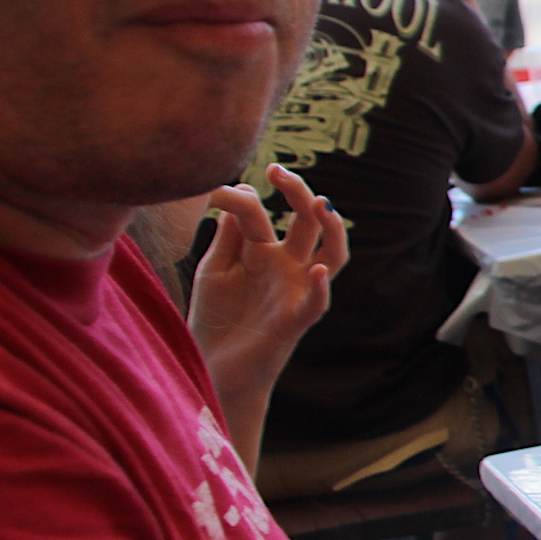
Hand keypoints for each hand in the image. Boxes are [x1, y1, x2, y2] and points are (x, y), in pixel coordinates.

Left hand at [189, 167, 347, 375]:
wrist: (212, 369)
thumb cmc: (215, 319)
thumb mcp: (215, 269)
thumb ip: (228, 234)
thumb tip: (243, 188)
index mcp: (264, 252)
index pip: (260, 213)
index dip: (237, 197)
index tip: (208, 189)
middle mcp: (287, 267)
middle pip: (307, 222)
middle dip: (297, 192)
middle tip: (277, 170)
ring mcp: (295, 291)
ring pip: (332, 253)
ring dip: (332, 228)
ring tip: (320, 204)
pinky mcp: (294, 322)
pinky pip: (317, 303)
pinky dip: (321, 287)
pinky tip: (316, 269)